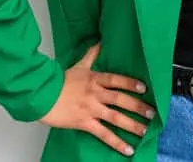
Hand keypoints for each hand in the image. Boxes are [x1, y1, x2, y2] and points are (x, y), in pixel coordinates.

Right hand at [40, 43, 154, 156]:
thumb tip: (100, 42)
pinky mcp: (84, 123)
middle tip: (151, 113)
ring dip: (132, 125)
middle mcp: (95, 94)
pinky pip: (104, 134)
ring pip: (115, 117)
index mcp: (94, 79)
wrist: (41, 95)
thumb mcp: (78, 66)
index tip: (144, 88)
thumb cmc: (58, 81)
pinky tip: (128, 150)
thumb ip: (91, 55)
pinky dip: (116, 142)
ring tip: (144, 130)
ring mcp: (91, 109)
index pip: (116, 80)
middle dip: (137, 106)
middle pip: (120, 99)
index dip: (130, 83)